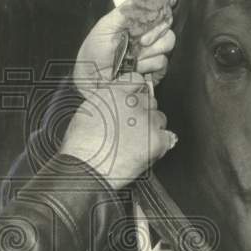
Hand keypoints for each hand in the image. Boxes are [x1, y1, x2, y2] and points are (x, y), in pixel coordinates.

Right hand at [59, 72, 176, 190]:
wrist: (87, 168)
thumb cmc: (82, 146)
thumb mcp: (88, 111)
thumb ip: (108, 102)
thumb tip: (117, 104)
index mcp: (114, 92)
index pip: (137, 81)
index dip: (136, 93)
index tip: (134, 102)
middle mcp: (132, 102)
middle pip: (150, 101)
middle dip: (144, 113)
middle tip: (132, 129)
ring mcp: (146, 120)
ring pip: (160, 118)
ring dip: (152, 128)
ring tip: (136, 143)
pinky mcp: (157, 139)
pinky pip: (168, 138)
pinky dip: (160, 145)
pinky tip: (145, 151)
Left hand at [73, 0, 175, 91]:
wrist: (92, 80)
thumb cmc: (94, 52)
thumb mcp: (107, 25)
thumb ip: (127, 10)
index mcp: (136, 22)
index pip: (157, 8)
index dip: (163, 5)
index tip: (166, 3)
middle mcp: (147, 34)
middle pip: (167, 22)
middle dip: (155, 30)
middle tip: (139, 39)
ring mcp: (153, 52)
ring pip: (168, 41)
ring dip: (149, 50)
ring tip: (132, 57)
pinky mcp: (156, 70)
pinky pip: (163, 61)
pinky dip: (148, 64)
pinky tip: (135, 68)